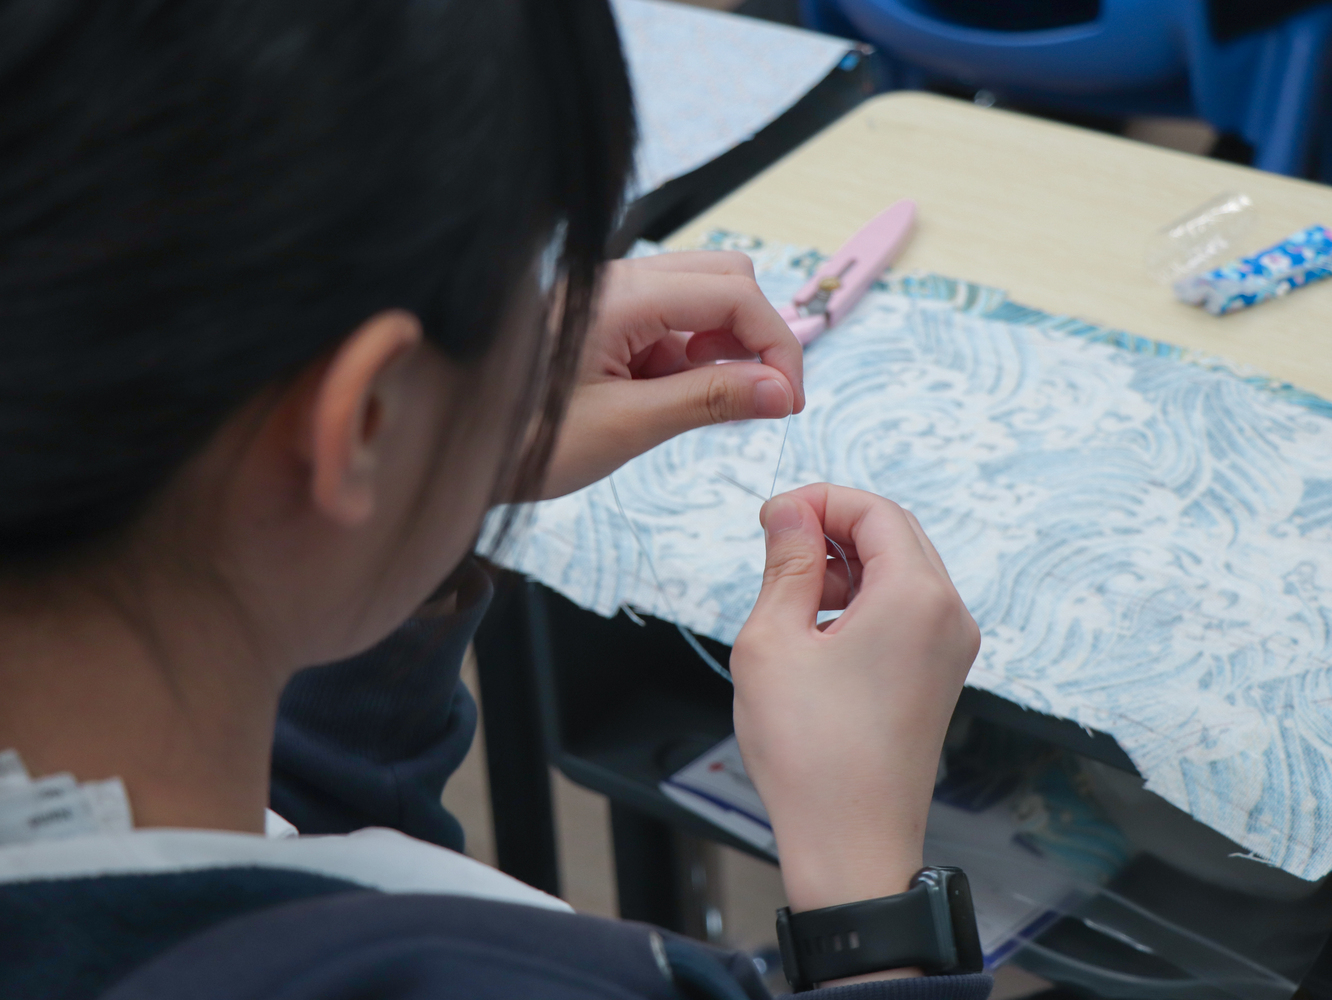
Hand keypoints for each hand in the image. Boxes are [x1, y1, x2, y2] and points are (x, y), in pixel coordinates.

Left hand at [540, 252, 803, 498]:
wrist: (458, 449)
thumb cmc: (527, 440)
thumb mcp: (628, 427)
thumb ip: (710, 400)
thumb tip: (782, 391)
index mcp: (622, 297)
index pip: (734, 294)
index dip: (777, 344)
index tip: (789, 402)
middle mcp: (620, 281)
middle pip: (727, 278)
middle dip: (757, 336)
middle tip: (764, 401)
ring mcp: (614, 297)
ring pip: (704, 296)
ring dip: (728, 345)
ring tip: (716, 403)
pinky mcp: (610, 320)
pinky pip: (675, 320)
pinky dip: (697, 354)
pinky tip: (683, 397)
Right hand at [730, 485, 979, 928]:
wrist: (850, 843)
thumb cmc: (811, 753)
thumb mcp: (774, 641)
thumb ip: (787, 563)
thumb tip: (789, 511)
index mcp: (917, 597)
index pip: (876, 510)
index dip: (820, 501)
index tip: (772, 517)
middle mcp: (948, 615)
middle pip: (896, 534)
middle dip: (833, 528)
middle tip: (777, 546)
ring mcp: (951, 648)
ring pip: (901, 570)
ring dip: (847, 566)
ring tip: (792, 599)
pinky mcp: (939, 674)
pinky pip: (906, 610)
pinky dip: (863, 601)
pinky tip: (818, 632)